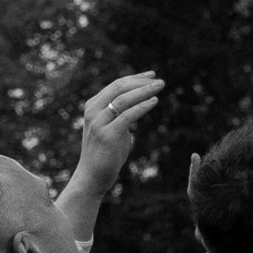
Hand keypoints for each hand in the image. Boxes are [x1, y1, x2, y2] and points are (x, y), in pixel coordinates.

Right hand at [74, 71, 163, 191]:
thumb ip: (120, 114)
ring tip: (159, 87)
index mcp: (92, 106)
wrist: (92, 177)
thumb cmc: (105, 153)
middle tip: (160, 81)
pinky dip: (142, 106)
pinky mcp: (107, 135)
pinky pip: (127, 116)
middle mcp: (93, 111)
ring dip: (144, 91)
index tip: (151, 75)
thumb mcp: (112, 127)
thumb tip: (140, 102)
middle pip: (119, 88)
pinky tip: (154, 102)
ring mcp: (98, 123)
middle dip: (141, 82)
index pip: (115, 85)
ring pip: (123, 99)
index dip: (135, 78)